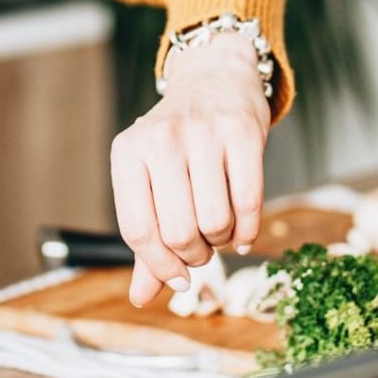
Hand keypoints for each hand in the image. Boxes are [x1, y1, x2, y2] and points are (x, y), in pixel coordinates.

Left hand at [110, 33, 269, 306]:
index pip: (138, 231)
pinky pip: (249, 203)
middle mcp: (161, 139)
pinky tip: (242, 232)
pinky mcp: (243, 132)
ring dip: (221, 241)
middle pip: (179, 232)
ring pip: (216, 222)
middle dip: (195, 255)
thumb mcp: (150, 181)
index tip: (178, 279)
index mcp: (127, 152)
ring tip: (219, 230)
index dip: (159, 266)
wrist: (214, 79)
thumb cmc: (177, 143)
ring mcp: (203, 133)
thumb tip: (141, 298)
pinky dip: (248, 231)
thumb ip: (147, 241)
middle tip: (201, 249)